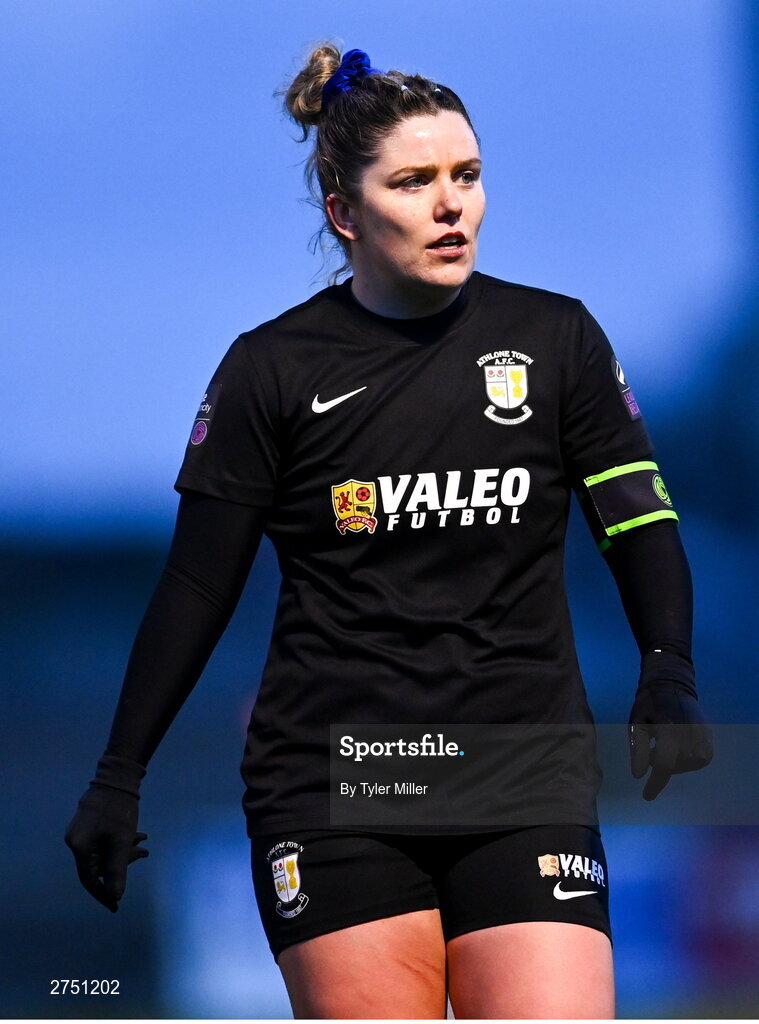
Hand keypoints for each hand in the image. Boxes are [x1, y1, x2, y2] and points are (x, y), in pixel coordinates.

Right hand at [64, 784, 148, 911]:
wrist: (118, 777)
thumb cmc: (120, 810)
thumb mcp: (121, 842)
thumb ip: (117, 870)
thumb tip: (115, 897)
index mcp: (79, 848)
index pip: (90, 880)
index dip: (104, 894)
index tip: (116, 907)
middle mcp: (76, 842)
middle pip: (98, 865)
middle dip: (122, 863)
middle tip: (144, 854)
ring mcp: (81, 832)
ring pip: (103, 852)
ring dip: (124, 851)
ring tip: (143, 841)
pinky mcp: (90, 825)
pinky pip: (104, 842)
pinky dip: (120, 842)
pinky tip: (137, 836)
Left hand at [629, 683, 713, 799]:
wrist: (672, 686)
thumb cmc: (649, 705)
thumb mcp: (637, 723)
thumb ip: (638, 749)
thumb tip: (638, 775)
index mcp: (669, 729)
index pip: (664, 765)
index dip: (655, 783)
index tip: (646, 796)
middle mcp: (690, 735)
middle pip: (673, 766)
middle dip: (659, 763)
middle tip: (653, 746)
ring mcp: (704, 738)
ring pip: (686, 766)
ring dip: (673, 761)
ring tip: (666, 742)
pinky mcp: (710, 740)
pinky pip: (698, 761)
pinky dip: (686, 759)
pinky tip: (678, 746)